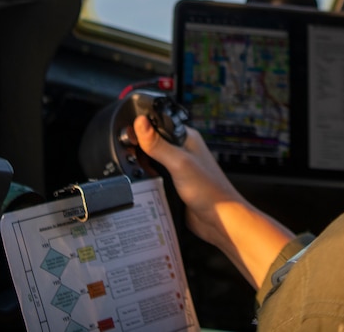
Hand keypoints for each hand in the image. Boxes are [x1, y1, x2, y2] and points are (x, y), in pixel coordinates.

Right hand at [133, 116, 294, 287]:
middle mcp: (182, 151)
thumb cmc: (209, 190)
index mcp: (186, 138)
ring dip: (141, 166)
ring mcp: (177, 169)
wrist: (219, 221)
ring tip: (128, 169)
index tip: (124, 134)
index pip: (158, 124)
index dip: (141, 127)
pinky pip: (155, 178)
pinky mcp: (173, 185)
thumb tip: (140, 122)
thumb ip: (158, 144)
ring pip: (151, 162)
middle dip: (138, 149)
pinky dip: (146, 180)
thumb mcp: (179, 163)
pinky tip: (137, 183)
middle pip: (152, 143)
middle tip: (123, 155)